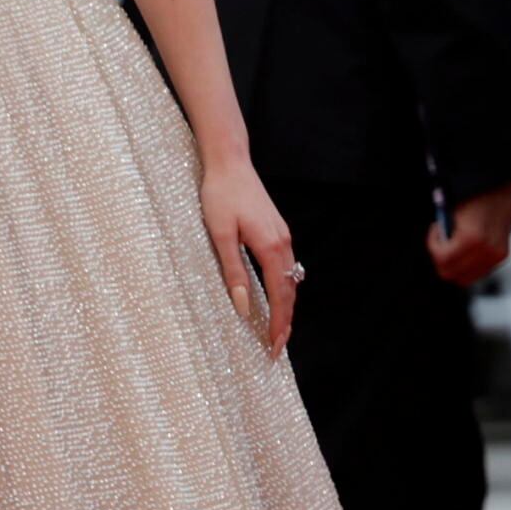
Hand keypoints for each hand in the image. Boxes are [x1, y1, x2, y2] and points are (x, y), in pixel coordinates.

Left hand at [202, 154, 297, 351]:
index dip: (279, 324)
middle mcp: (283, 242)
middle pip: (290, 291)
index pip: (280, 296)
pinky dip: (284, 287)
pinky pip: (286, 266)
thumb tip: (243, 306)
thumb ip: (233, 272)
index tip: (275, 347)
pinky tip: (277, 294)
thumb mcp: (220, 235)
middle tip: (277, 347)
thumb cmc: (220, 195)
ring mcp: (282, 234)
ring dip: (286, 305)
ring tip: (278, 328)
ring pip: (290, 279)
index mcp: (270, 247)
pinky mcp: (277, 229)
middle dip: (285, 321)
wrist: (229, 161)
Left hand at [431, 179, 510, 287]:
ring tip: (455, 242)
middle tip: (442, 241)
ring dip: (457, 263)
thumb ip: (446, 234)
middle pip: (453, 274)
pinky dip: (469, 262)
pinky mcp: (503, 254)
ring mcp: (497, 255)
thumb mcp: (452, 212)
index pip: (443, 260)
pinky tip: (468, 244)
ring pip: (467, 276)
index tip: (436, 231)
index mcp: (472, 238)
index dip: (433, 246)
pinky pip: (479, 269)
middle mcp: (487, 251)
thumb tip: (440, 248)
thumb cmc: (473, 194)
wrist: (501, 183)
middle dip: (443, 259)